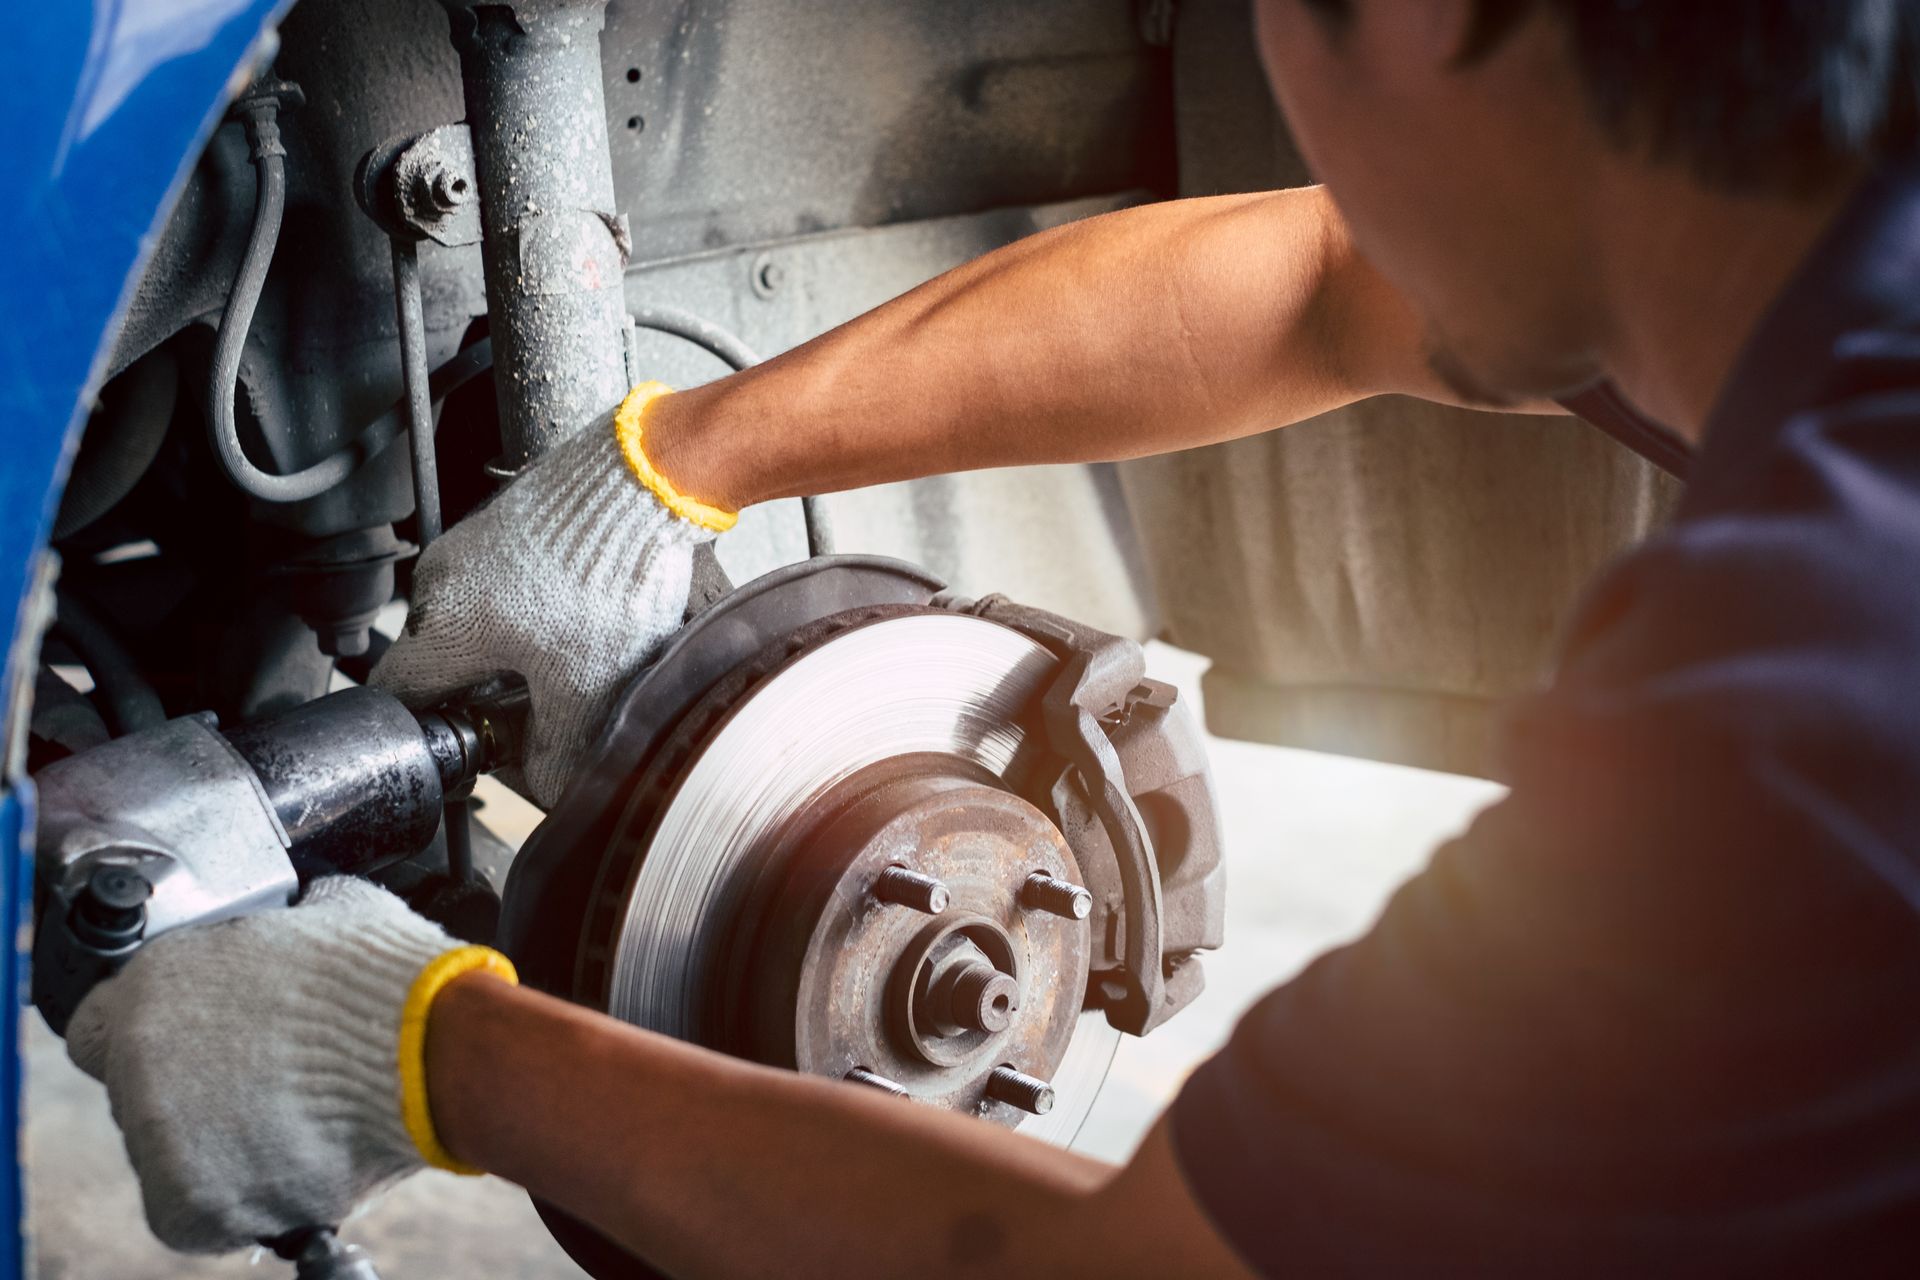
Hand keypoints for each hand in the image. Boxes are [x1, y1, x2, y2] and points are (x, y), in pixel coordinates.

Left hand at [65, 877, 508, 1253]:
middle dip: (197, 1091)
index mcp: (156, 982)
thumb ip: (289, 922)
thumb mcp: (333, 911)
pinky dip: (238, 1200)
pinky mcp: (189, 1201)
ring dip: (218, 1145)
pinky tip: (290, 1163)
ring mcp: (158, 1134)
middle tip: (268, 1084)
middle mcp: (139, 1057)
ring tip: (296, 1123)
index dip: (155, 1039)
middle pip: (140, 1094)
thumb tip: (309, 911)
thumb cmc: (393, 982)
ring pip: (168, 1155)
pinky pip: (195, 1214)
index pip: (100, 1026)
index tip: (196, 1049)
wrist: (434, 1053)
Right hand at [372, 390, 714, 805]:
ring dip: (517, 650)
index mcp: (442, 626)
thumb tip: (544, 786)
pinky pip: (509, 582)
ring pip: (481, 619)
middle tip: (537, 713)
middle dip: (486, 693)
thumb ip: (555, 750)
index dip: (428, 731)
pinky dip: (536, 610)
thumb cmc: (608, 577)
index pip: (400, 694)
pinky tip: (586, 618)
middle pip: (445, 659)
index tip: (462, 747)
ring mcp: (476, 544)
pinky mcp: (514, 522)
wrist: (646, 483)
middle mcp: (444, 579)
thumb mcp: (586, 691)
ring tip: (573, 662)